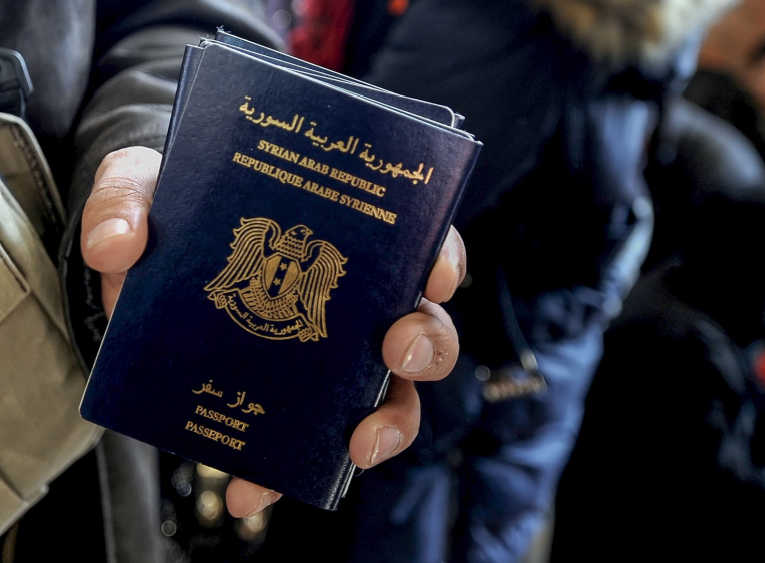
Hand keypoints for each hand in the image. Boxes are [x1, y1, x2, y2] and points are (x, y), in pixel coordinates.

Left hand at [81, 147, 464, 516]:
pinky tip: (251, 489)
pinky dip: (288, 477)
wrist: (141, 265)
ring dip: (387, 424)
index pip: (419, 240)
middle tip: (397, 352)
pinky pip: (313, 450)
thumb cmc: (173, 210)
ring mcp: (333, 360)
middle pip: (425, 325)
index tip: (433, 274)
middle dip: (427, 344)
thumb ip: (126, 198)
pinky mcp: (292, 406)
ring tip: (355, 447)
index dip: (441, 256)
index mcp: (348, 237)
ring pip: (393, 398)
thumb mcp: (145, 185)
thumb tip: (119, 245)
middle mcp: (360, 302)